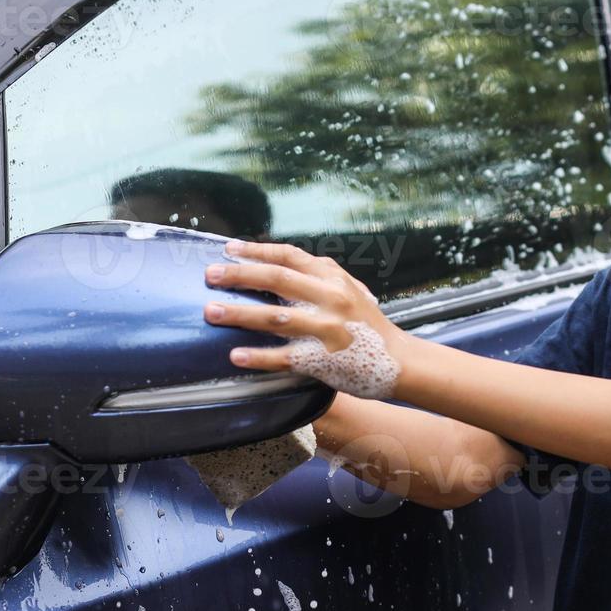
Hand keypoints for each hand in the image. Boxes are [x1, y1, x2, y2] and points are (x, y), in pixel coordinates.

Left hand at [202, 239, 412, 394]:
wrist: (400, 361)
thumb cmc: (368, 325)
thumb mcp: (349, 290)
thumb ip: (319, 277)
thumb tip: (278, 264)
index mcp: (333, 277)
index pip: (289, 256)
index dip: (256, 251)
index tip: (228, 249)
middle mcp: (331, 298)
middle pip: (277, 280)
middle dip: (239, 275)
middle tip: (209, 274)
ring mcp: (328, 329)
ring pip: (275, 317)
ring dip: (240, 313)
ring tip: (211, 312)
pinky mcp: (325, 360)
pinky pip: (285, 357)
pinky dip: (258, 356)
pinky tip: (235, 355)